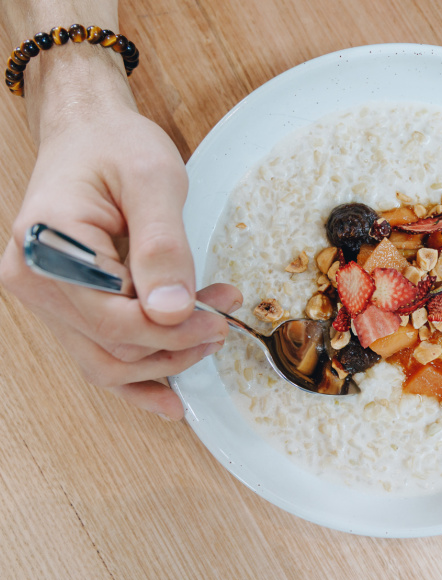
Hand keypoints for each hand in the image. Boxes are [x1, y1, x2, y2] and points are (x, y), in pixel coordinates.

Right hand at [0, 101, 240, 419]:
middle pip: (111, 348)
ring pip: (106, 361)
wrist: (89, 135)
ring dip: (165, 358)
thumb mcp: (153, 180)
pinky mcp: (66, 306)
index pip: (114, 319)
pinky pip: (96, 356)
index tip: (220, 319)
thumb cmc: (117, 147)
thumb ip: (163, 245)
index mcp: (49, 246)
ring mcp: (46, 298)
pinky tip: (171, 400)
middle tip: (224, 322)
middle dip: (176, 344)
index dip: (173, 331)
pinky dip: (136, 380)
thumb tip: (171, 311)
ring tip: (211, 335)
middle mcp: (34, 280)